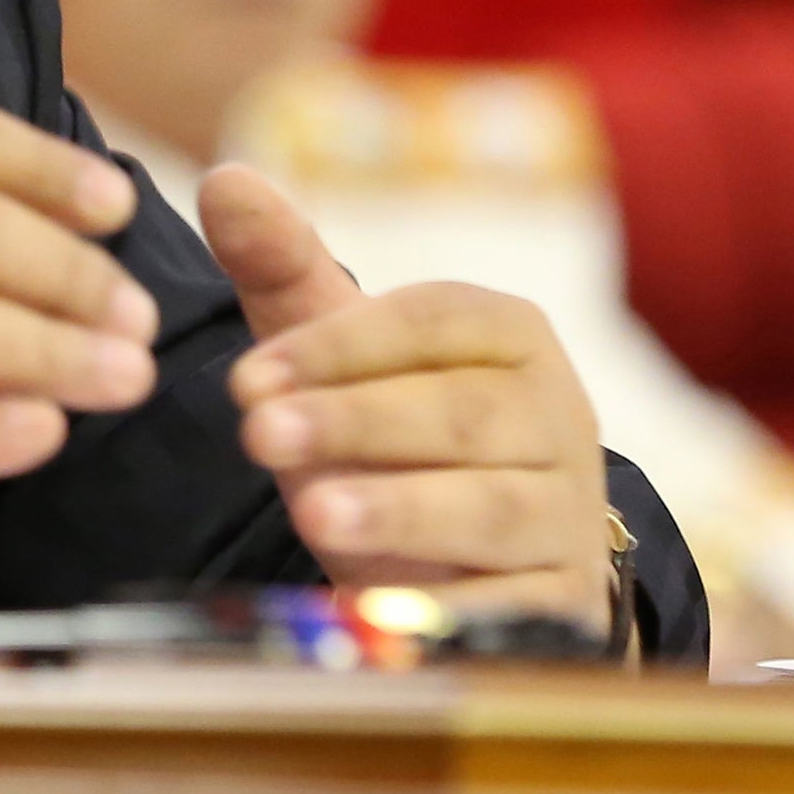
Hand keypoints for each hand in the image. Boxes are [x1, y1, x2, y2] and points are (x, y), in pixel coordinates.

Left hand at [201, 163, 615, 626]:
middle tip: (261, 436)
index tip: (245, 380)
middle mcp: (559, 416)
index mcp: (511, 336)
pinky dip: (451, 611)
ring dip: (401, 509)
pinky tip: (381, 613)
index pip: (433, 321)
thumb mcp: (337, 353)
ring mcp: (569, 512)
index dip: (338, 347)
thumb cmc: (395, 434)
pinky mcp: (566, 603)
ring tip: (314, 513)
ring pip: (491, 506)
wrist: (475, 558)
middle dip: (354, 423)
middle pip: (460, 412)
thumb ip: (283, 268)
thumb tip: (224, 180)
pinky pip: (515, 607)